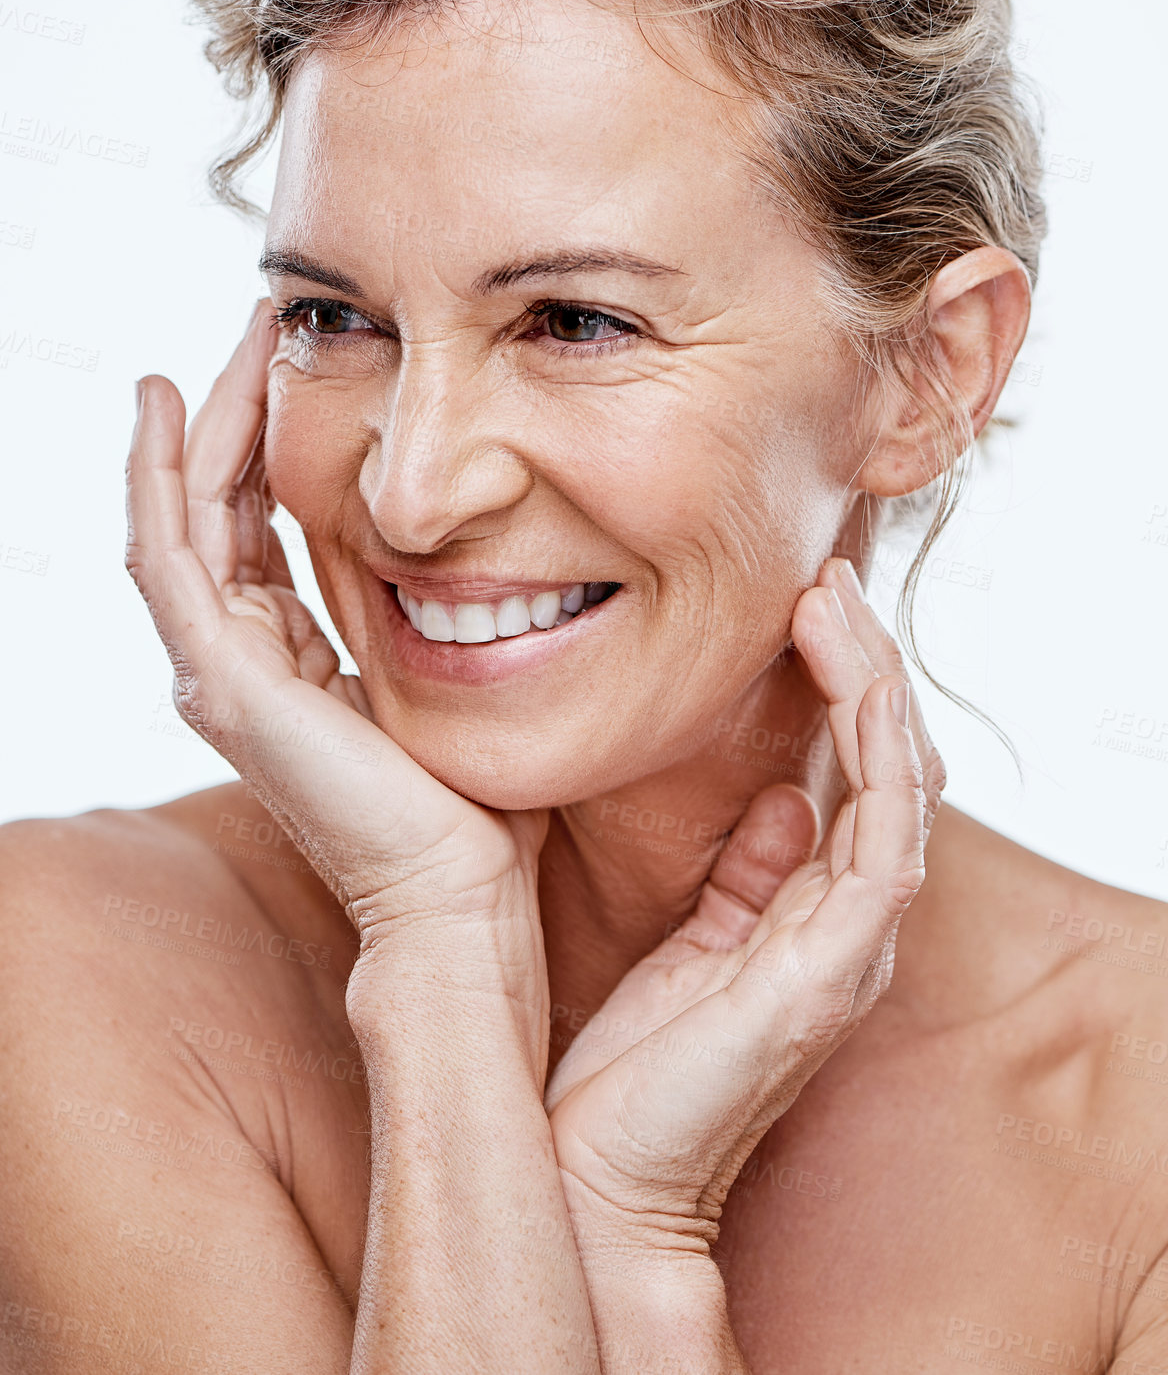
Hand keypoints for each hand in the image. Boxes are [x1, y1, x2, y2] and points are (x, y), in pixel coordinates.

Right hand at [125, 302, 548, 957]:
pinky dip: (158, 475)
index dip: (270, 443)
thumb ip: (443, 627)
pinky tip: (166, 402)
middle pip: (215, 510)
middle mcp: (241, 665)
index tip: (308, 364)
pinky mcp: (222, 680)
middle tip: (270, 325)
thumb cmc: (477, 812)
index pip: (258, 529)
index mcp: (293, 664)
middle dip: (239, 413)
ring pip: (183, 517)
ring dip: (205, 423)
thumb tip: (496, 561)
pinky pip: (168, 553)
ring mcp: (221, 674)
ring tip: (233, 341)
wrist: (459, 900)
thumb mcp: (454, 687)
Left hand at [545, 558, 943, 1258]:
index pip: (854, 775)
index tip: (800, 603)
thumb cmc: (626, 1071)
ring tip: (834, 599)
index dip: (840, 685)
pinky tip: (853, 678)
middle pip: (888, 765)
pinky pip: (886, 837)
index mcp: (814, 914)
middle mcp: (850, 925)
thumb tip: (781, 800)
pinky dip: (879, 751)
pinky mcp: (837, 966)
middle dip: (864, 664)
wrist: (591, 1178)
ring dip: (874, 683)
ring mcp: (853, 947)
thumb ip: (744, 874)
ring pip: (900, 784)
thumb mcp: (690, 942)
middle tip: (825, 578)